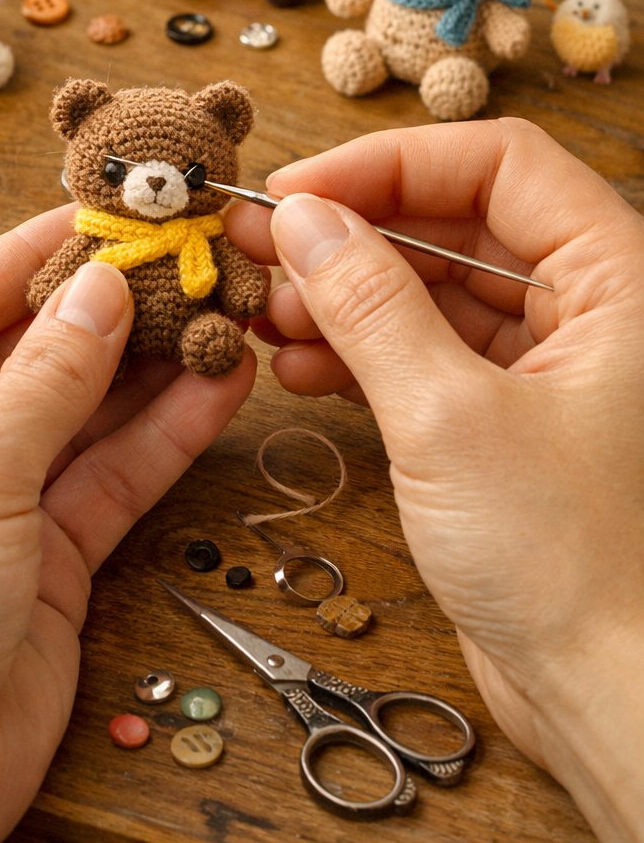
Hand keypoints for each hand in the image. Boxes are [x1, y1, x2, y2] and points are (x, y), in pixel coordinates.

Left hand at [0, 207, 255, 842]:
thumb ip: (45, 377)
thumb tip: (101, 284)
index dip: (34, 253)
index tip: (109, 212)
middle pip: (25, 352)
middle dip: (105, 309)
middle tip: (185, 256)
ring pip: (79, 413)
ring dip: (148, 367)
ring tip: (222, 309)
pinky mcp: (44, 558)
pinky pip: (107, 478)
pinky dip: (161, 436)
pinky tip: (220, 388)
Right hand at [225, 119, 643, 841]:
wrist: (613, 704)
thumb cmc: (575, 566)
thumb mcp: (450, 417)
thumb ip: (370, 304)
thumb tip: (302, 219)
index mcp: (618, 279)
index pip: (499, 164)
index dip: (391, 165)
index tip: (299, 192)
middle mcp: (589, 309)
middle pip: (457, 221)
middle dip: (353, 232)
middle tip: (259, 247)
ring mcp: (544, 366)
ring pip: (431, 289)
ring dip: (343, 295)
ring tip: (267, 316)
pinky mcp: (503, 422)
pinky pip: (422, 353)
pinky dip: (358, 352)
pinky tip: (296, 368)